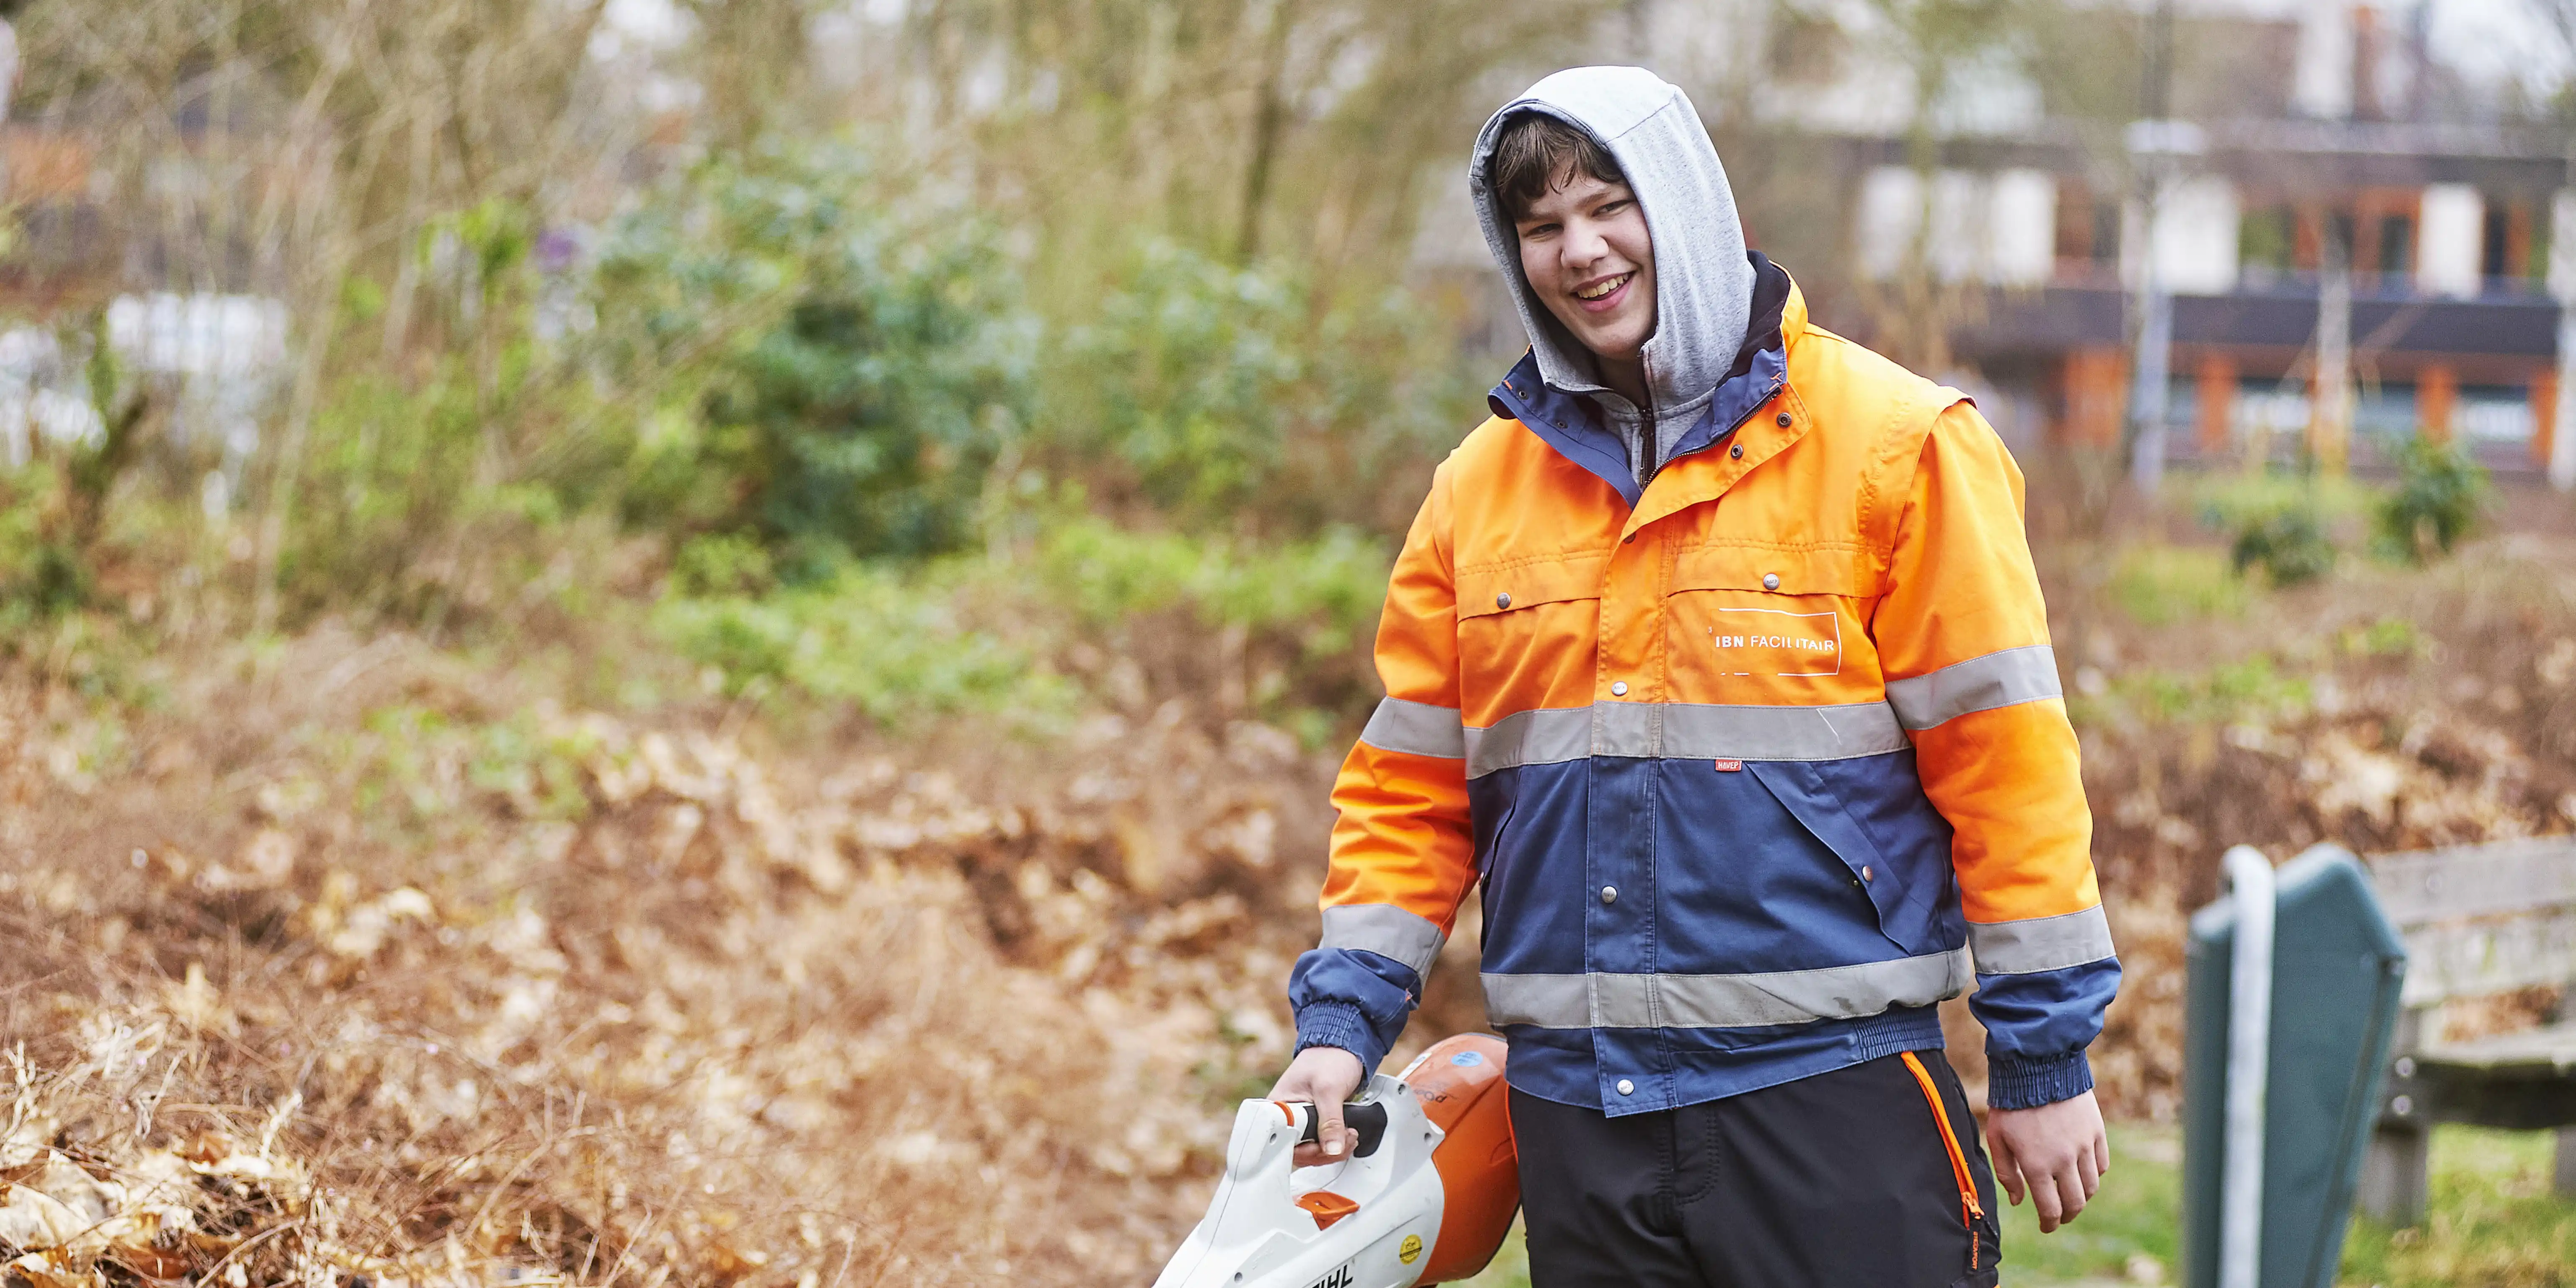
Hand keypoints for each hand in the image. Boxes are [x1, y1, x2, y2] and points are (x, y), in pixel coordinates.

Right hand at [1268, 1046, 1365, 1166]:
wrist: (1344, 1049)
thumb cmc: (1329, 1059)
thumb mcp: (1329, 1089)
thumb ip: (1330, 1120)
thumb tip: (1332, 1149)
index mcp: (1278, 1107)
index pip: (1282, 1144)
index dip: (1305, 1151)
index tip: (1323, 1145)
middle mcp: (1286, 1118)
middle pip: (1298, 1153)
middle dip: (1325, 1151)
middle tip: (1343, 1139)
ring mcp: (1300, 1123)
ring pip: (1312, 1153)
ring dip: (1334, 1150)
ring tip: (1348, 1135)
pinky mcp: (1314, 1125)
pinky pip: (1321, 1146)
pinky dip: (1336, 1145)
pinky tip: (1346, 1136)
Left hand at [1985, 1089, 2107, 1232]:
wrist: (2037, 1066)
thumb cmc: (2011, 1103)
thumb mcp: (1997, 1137)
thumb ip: (2006, 1172)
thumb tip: (2018, 1201)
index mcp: (2037, 1165)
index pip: (2050, 1209)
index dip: (2050, 1224)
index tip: (2047, 1227)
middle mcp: (2064, 1160)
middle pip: (2076, 1203)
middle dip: (2068, 1215)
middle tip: (2060, 1216)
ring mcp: (2083, 1146)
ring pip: (2092, 1186)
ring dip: (2082, 1196)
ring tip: (2071, 1195)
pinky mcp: (2096, 1131)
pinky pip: (2101, 1164)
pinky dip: (2094, 1174)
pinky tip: (2083, 1172)